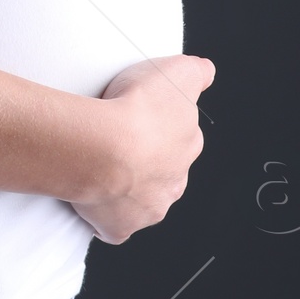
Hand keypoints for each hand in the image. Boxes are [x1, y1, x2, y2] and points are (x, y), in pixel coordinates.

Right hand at [71, 55, 214, 243]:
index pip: (180, 138)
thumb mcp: (178, 72)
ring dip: (126, 185)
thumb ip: (196, 72)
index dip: (160, 126)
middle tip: (118, 139)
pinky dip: (104, 213)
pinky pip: (114, 223)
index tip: (141, 117)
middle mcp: (173, 182)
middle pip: (161, 171)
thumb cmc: (136, 110)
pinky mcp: (120, 226)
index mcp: (187, 147)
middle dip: (145, 159)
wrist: (103, 148)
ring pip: (140, 198)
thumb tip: (206, 72)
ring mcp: (147, 208)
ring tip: (101, 163)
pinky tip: (93, 194)